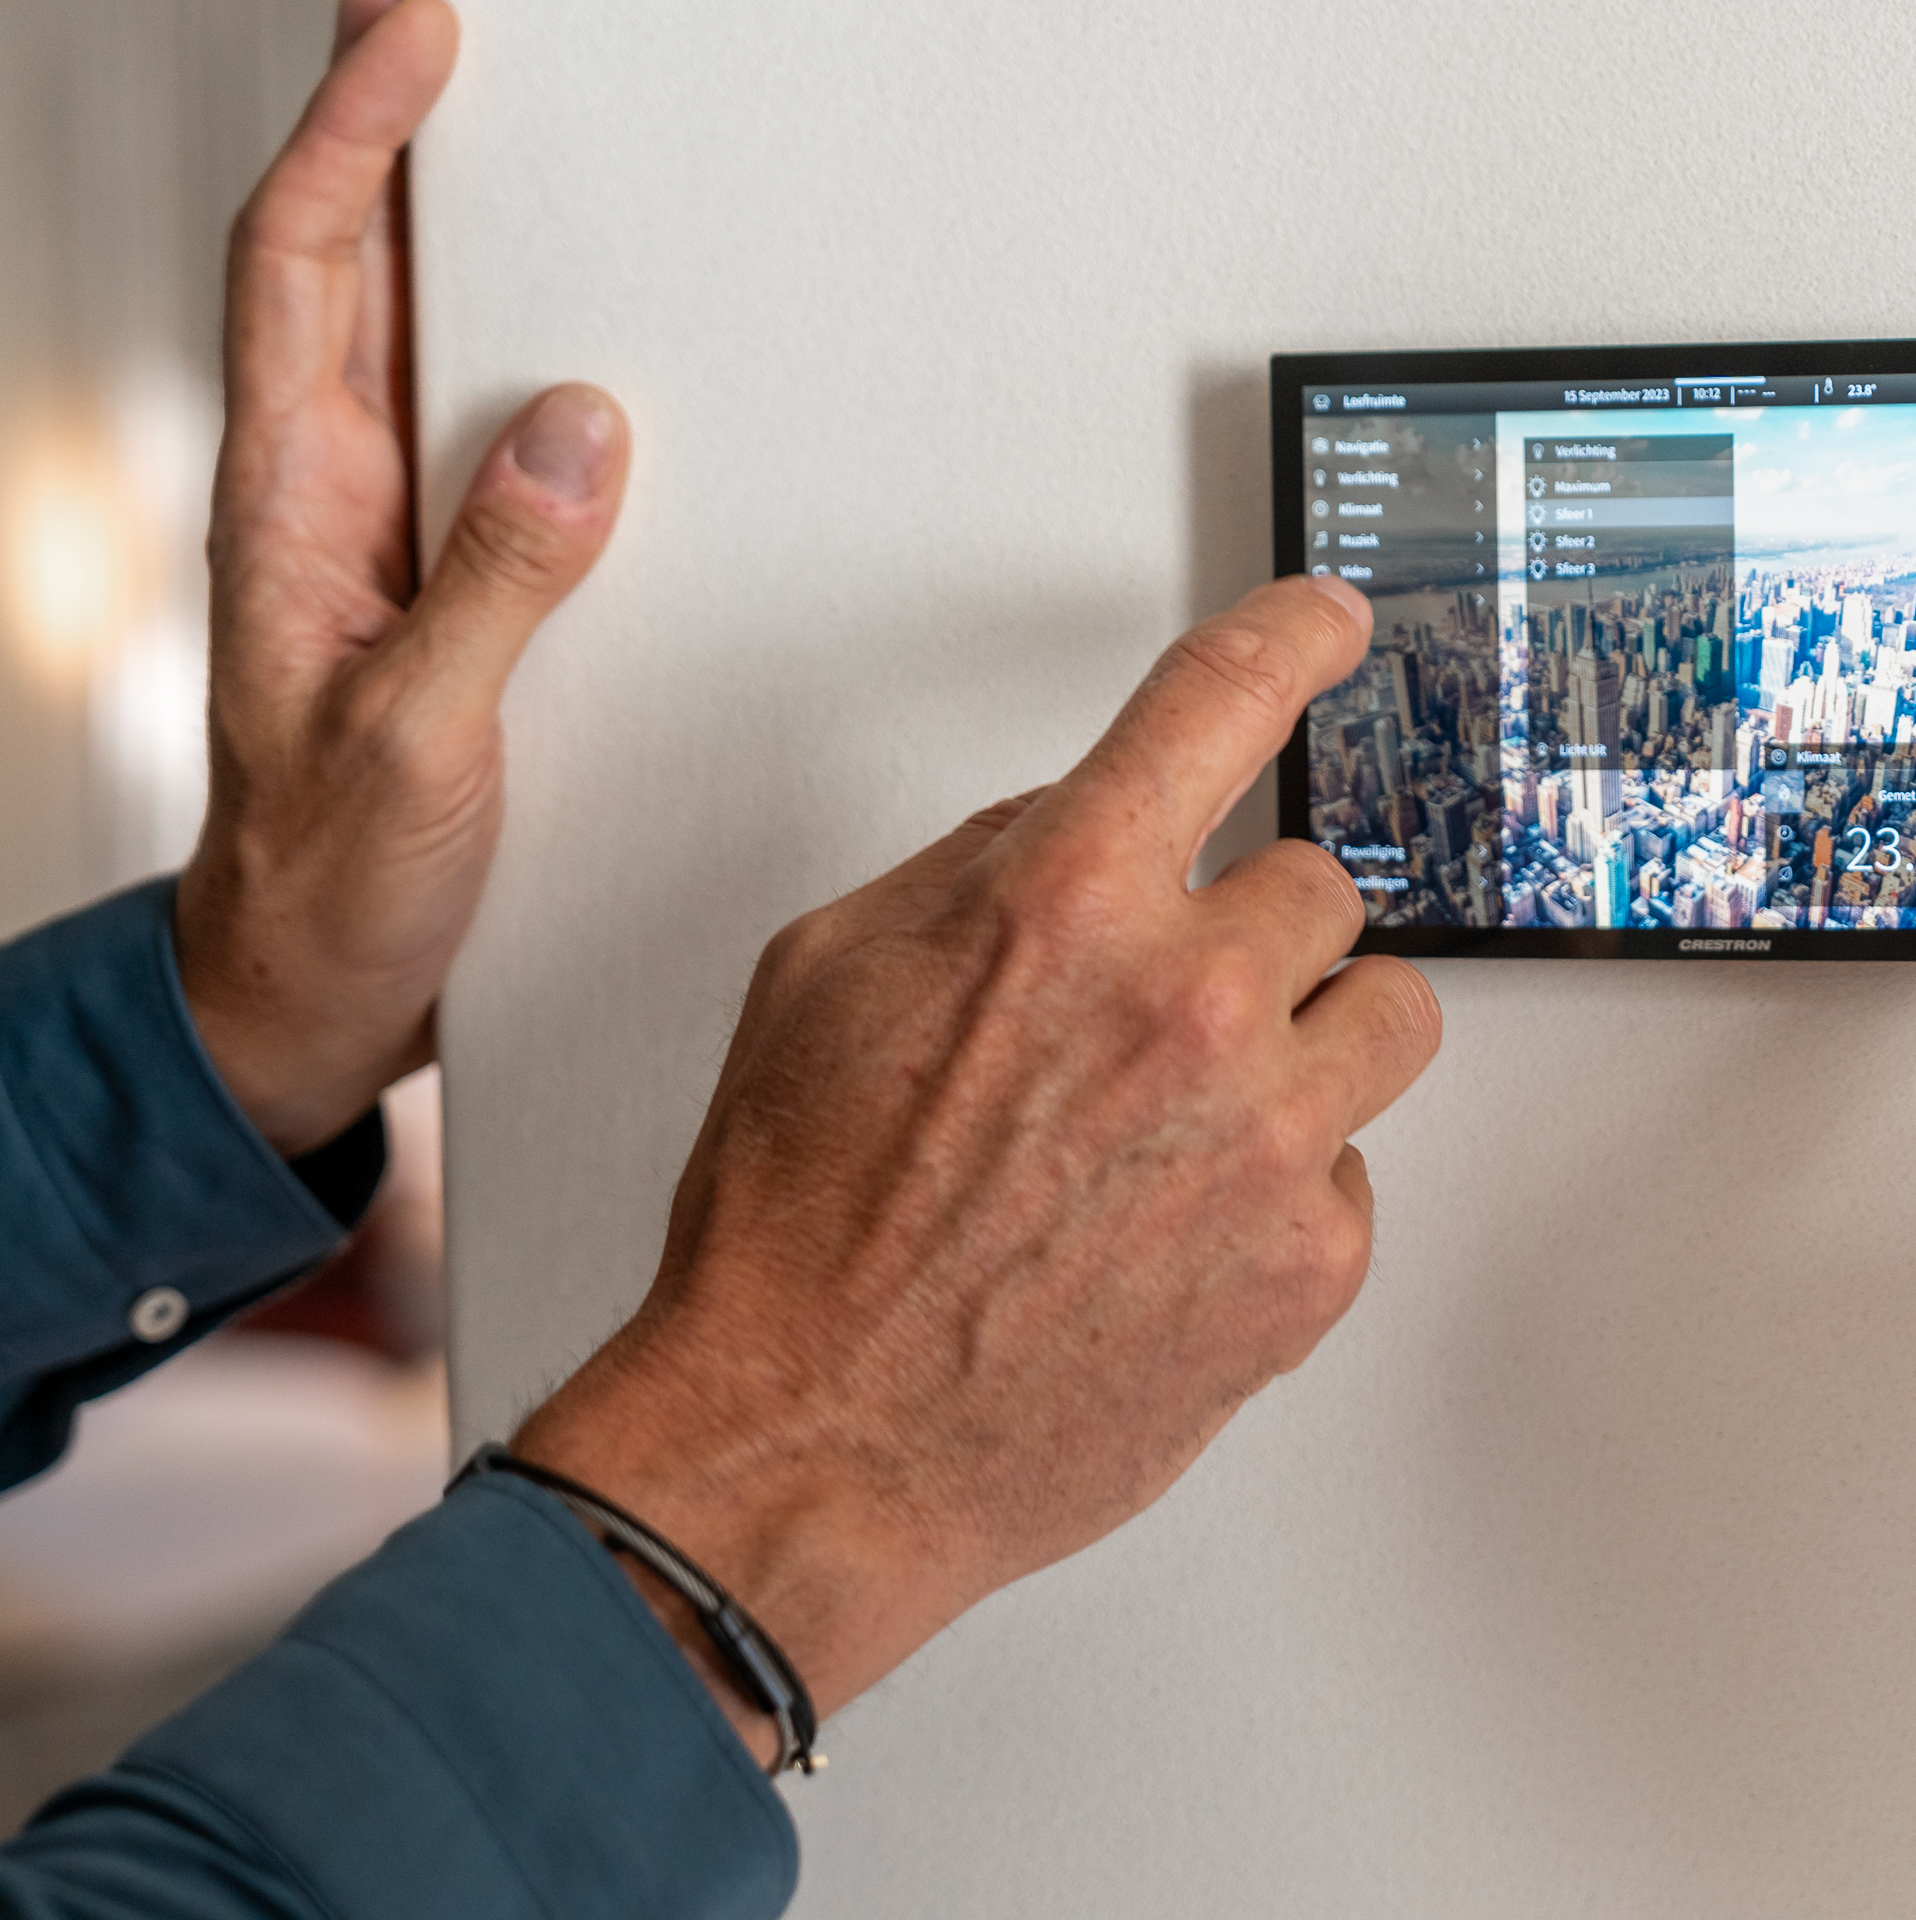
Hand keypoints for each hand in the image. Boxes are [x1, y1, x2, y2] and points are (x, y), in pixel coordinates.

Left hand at [177, 0, 629, 1157]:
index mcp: (286, 512)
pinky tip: (575, 345)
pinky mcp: (441, 592)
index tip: (413, 37)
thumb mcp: (417, 740)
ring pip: (402, 344)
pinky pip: (476, 443)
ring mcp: (378, 542)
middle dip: (385, 135)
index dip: (351, 141)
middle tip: (438, 30)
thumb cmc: (329, 886)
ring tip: (506, 143)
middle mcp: (324, 503)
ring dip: (448, 232)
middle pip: (337, 269)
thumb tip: (575, 425)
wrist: (303, 996)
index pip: (300, 273)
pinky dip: (520, 360)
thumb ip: (496, 585)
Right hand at [513, 577, 1442, 1762]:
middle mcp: (1189, 1002)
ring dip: (1311, 1042)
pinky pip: (1357, 1170)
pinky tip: (1183, 1227)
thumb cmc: (800, 1225)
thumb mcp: (829, 974)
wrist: (814, 1440)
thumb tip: (1073, 832)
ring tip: (1205, 1112)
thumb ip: (982, 871)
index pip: (1220, 702)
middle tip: (1172, 1007)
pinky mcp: (1310, 1263)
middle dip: (1252, 932)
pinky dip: (1290, 1187)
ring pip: (1388, 1016)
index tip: (1330, 624)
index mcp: (1065, 901)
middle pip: (1325, 884)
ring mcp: (1267, 1138)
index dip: (1291, 641)